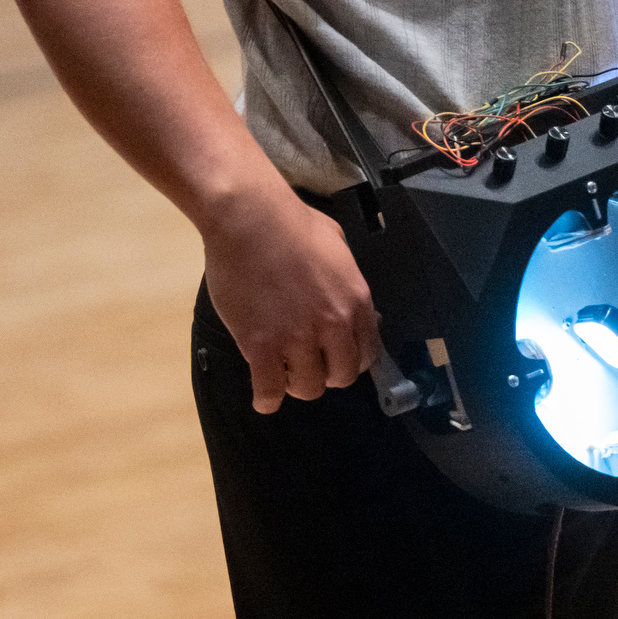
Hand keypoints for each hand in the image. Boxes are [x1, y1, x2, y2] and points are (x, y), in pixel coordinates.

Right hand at [201, 190, 381, 413]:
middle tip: (308, 362)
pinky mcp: (260, 347)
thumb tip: (344, 294)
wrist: (249, 220)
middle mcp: (332, 325)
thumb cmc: (292, 222)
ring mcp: (296, 338)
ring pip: (308, 388)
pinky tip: (263, 393)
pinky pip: (269, 392)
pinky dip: (266, 398)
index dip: (353, 359)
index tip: (337, 357)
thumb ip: (345, 277)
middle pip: (341, 376)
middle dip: (326, 373)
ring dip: (296, 384)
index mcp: (356, 300)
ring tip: (283, 371)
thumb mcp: (337, 244)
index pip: (368, 352)